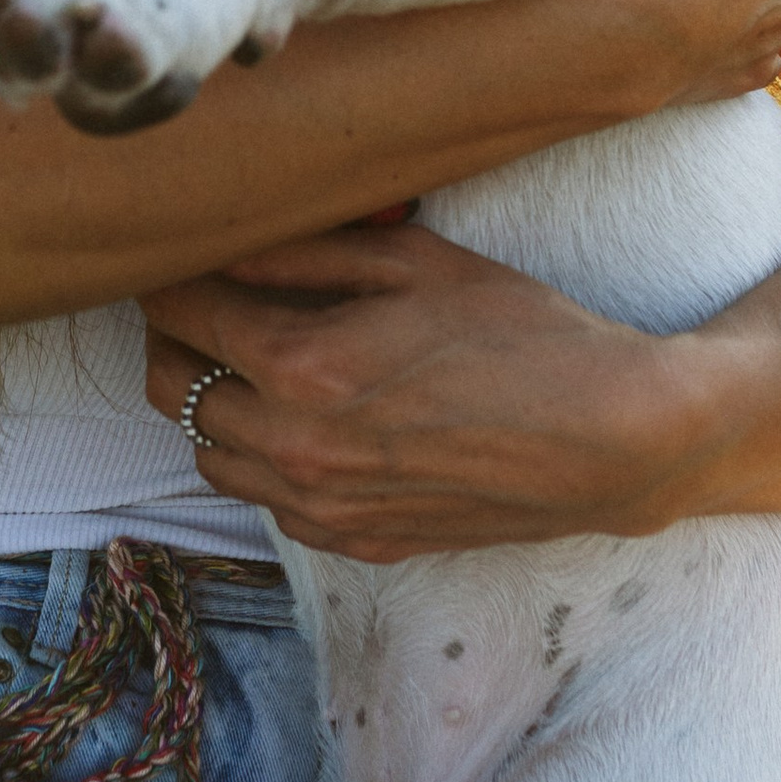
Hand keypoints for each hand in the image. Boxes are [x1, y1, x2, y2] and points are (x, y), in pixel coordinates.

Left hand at [145, 220, 723, 560]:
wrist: (610, 441)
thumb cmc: (522, 335)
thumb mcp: (413, 263)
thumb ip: (302, 254)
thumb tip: (218, 243)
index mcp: (302, 366)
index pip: (181, 313)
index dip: (170, 275)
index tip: (181, 254)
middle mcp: (295, 446)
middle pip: (171, 388)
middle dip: (174, 338)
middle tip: (205, 302)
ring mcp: (323, 504)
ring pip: (208, 454)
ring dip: (213, 402)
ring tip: (254, 361)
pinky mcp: (354, 539)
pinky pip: (266, 501)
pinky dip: (264, 458)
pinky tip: (308, 419)